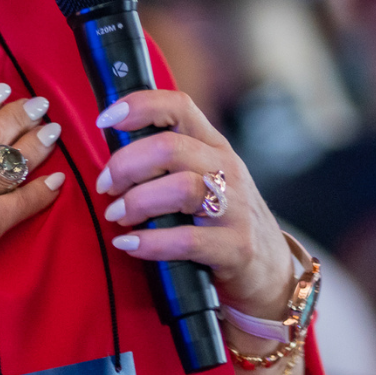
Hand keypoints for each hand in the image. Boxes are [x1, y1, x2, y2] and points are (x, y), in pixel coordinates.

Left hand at [95, 90, 293, 318]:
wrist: (270, 268)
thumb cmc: (220, 220)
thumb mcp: (203, 179)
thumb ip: (166, 162)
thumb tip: (111, 155)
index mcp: (213, 146)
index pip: (179, 106)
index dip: (138, 106)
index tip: (104, 120)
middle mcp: (227, 169)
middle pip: (170, 148)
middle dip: (126, 165)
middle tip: (106, 186)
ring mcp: (236, 208)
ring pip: (181, 188)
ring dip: (137, 202)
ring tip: (117, 216)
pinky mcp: (237, 246)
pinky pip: (187, 240)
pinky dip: (151, 242)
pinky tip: (130, 244)